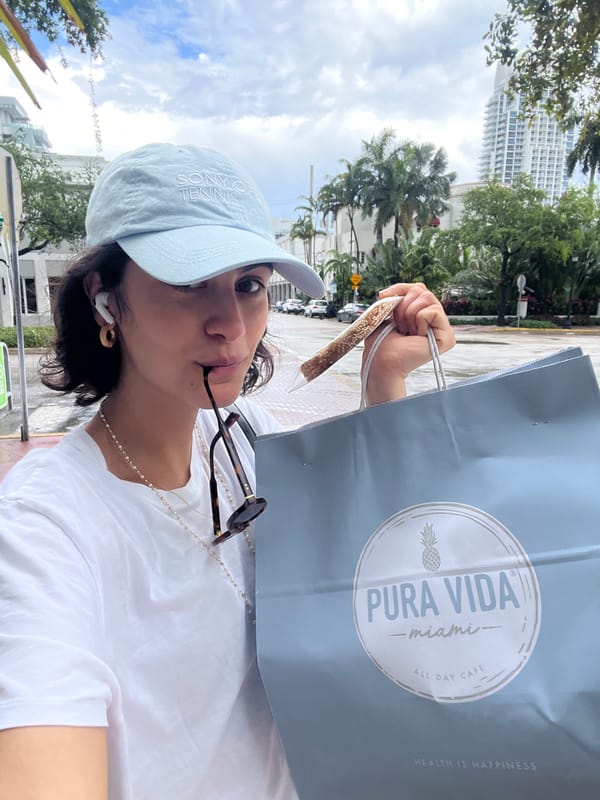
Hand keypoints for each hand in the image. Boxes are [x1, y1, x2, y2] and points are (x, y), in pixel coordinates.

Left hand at [361, 283, 454, 405]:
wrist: (382, 360)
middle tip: (399, 326)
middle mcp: (435, 320)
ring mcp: (443, 329)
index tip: (383, 296)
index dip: (400, 289)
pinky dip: (419, 321)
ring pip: (427, 298)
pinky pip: (432, 311)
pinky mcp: (447, 337)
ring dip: (409, 315)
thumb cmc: (381, 342)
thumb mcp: (385, 313)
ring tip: (407, 332)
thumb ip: (395, 297)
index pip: (418, 287)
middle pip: (422, 290)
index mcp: (423, 314)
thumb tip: (390, 291)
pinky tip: (417, 336)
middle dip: (403, 306)